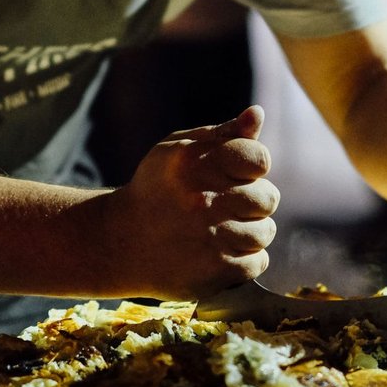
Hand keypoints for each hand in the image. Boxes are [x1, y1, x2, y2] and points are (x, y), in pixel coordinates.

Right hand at [106, 105, 278, 300]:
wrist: (119, 241)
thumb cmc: (156, 188)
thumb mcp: (179, 149)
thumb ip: (223, 134)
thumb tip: (256, 114)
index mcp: (195, 162)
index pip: (259, 160)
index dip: (254, 167)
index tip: (239, 174)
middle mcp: (203, 200)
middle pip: (268, 198)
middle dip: (254, 201)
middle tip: (230, 206)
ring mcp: (210, 238)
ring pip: (265, 232)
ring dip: (251, 232)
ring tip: (225, 230)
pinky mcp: (214, 271)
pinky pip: (257, 263)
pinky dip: (246, 259)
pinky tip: (222, 251)